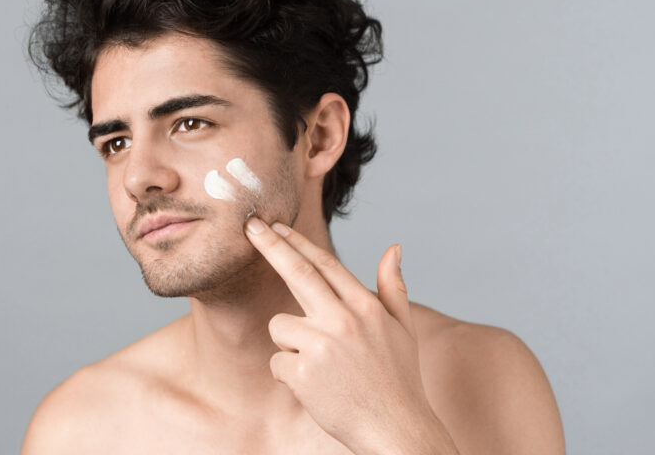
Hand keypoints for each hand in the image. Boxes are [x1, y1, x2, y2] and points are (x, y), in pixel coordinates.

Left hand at [244, 218, 459, 454]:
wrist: (396, 430)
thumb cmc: (398, 380)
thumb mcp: (403, 330)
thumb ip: (393, 287)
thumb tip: (393, 247)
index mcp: (366, 307)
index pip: (325, 264)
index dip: (298, 242)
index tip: (276, 225)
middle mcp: (344, 319)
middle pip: (297, 272)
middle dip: (271, 245)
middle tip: (250, 226)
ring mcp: (322, 345)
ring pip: (280, 326)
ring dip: (291, 345)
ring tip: (322, 369)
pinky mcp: (303, 372)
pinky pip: (277, 362)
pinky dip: (289, 376)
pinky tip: (316, 388)